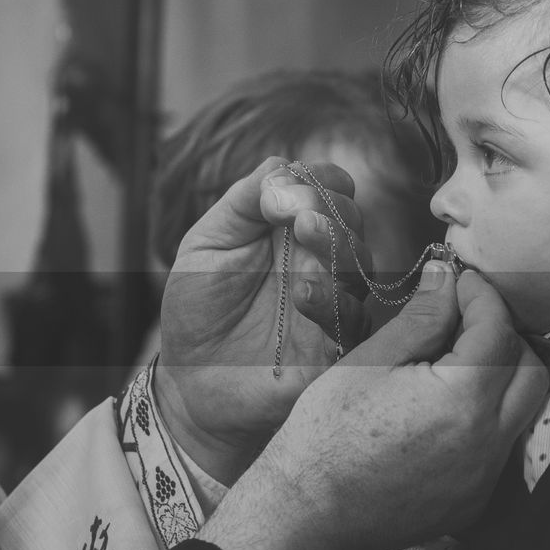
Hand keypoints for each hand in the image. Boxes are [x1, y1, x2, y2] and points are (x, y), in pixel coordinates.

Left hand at [156, 157, 371, 481]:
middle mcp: (321, 260)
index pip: (332, 188)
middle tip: (300, 213)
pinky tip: (302, 292)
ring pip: (361, 265)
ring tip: (305, 233)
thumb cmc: (198, 308)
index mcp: (293, 228)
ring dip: (338, 244)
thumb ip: (244, 200)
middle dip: (331, 208)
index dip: (321, 180)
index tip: (284, 190)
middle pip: (353, 220)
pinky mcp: (334, 349)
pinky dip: (332, 301)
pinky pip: (352, 322)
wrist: (188, 380)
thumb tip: (286, 170)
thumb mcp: (208, 243)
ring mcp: (332, 303)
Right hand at [197, 261, 546, 549]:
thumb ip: (420, 318)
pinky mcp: (474, 502)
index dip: (481, 296)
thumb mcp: (369, 362)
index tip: (458, 281)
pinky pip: (499, 448)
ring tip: (454, 363)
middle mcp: (489, 441)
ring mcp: (486, 478)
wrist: (307, 511)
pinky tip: (440, 411)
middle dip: (504, 336)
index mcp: (462, 398)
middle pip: (530, 371)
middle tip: (462, 320)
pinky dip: (485, 419)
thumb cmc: (325, 431)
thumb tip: (448, 277)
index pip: (498, 329)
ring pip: (522, 412)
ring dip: (501, 379)